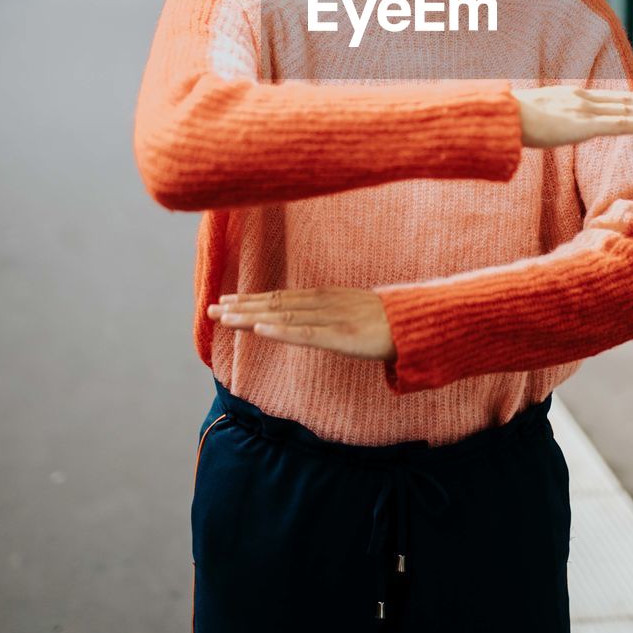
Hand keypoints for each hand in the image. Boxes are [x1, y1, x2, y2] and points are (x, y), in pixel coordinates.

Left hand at [206, 286, 397, 363]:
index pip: (282, 297)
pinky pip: (306, 334)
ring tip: (224, 317)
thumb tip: (316, 321)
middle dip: (241, 307)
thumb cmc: (392, 322)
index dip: (252, 299)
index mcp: (327, 297)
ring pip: (283, 316)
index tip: (226, 300)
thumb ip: (334, 316)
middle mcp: (324, 303)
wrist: (422, 324)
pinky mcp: (342, 336)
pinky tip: (259, 330)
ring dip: (251, 317)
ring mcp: (332, 318)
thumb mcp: (357, 314)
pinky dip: (280, 330)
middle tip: (210, 309)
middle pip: (275, 304)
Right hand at [512, 85, 632, 148]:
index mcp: (570, 97)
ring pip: (628, 110)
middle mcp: (582, 99)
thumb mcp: (531, 118)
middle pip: (625, 101)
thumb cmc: (508, 120)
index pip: (610, 99)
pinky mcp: (584, 125)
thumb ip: (544, 122)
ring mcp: (584, 111)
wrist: (500, 117)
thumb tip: (539, 129)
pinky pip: (620, 124)